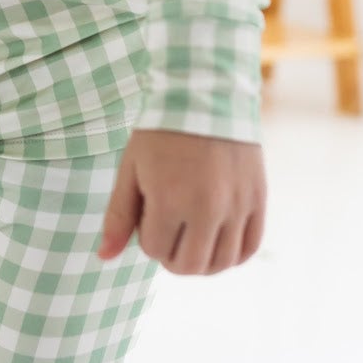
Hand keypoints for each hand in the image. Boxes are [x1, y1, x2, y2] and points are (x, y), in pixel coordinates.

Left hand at [98, 130, 265, 274]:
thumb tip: (105, 257)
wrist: (207, 96)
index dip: (147, 236)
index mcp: (170, 200)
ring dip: (202, 261)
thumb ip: (119, 216)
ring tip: (193, 239)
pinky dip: (232, 255)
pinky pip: (249, 248)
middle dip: (171, 256)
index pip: (155, 250)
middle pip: (188, 266)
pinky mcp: (257, 200)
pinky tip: (218, 241)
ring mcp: (236, 206)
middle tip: (169, 232)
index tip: (150, 213)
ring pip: (220, 264)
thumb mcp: (131, 169)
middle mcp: (207, 209)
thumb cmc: (162, 133)